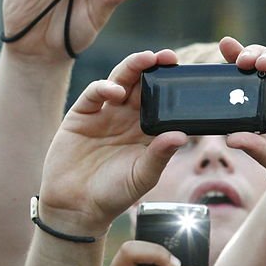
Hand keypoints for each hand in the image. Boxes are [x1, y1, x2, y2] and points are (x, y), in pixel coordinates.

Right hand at [37, 49, 186, 235]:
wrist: (76, 207)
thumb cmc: (113, 194)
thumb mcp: (142, 177)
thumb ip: (160, 155)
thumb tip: (182, 135)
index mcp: (146, 131)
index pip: (164, 102)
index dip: (174, 87)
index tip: (189, 76)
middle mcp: (127, 118)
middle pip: (143, 85)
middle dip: (155, 68)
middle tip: (169, 58)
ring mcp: (104, 114)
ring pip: (120, 81)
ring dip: (133, 67)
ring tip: (146, 59)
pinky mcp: (81, 115)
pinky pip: (94, 94)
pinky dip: (105, 88)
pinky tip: (115, 92)